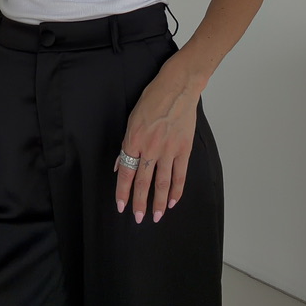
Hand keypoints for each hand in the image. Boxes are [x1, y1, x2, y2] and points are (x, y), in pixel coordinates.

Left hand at [114, 58, 200, 223]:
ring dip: (158, 202)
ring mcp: (169, 149)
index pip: (127, 173)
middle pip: (144, 182)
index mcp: (134, 140)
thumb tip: (121, 166)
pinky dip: (176, 190)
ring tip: (155, 216)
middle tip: (138, 218)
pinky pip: (180, 174)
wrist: (177, 87)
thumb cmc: (152, 99)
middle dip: (140, 203)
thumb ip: (127, 145)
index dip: (123, 192)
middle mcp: (151, 148)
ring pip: (162, 182)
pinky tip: (172, 201)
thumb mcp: (132, 119)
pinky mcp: (184, 149)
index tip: (121, 206)